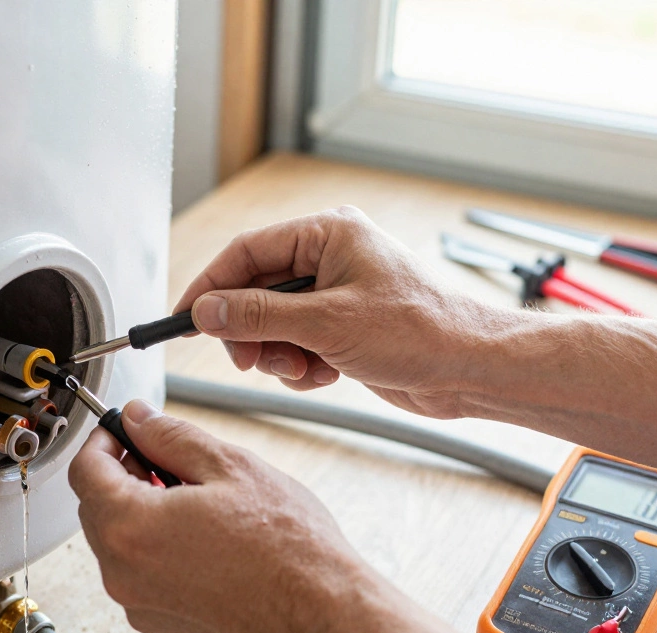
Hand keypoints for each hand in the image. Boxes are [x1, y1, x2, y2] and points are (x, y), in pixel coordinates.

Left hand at [68, 399, 378, 632]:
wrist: (326, 617)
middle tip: (168, 461)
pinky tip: (206, 541)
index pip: (85, 471)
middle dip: (124, 477)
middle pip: (97, 509)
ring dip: (143, 515)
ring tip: (198, 502)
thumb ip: (170, 436)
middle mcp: (123, 574)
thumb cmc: (289, 548)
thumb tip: (137, 418)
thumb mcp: (229, 467)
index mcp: (130, 527)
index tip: (124, 430)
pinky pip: (143, 578)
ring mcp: (141, 607)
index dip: (103, 440)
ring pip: (120, 545)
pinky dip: (159, 553)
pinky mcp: (163, 628)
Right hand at [174, 206, 496, 418]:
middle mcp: (330, 257)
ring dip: (278, 354)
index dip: (211, 287)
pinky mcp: (344, 327)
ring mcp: (337, 293)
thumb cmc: (420, 332)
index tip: (185, 318)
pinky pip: (296, 343)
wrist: (471, 369)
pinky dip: (301, 365)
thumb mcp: (326, 324)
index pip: (247, 252)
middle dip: (250, 331)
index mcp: (328, 233)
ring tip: (303, 369)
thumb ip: (259, 316)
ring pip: (273, 323)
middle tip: (250, 360)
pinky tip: (326, 375)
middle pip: (256, 290)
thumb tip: (207, 311)